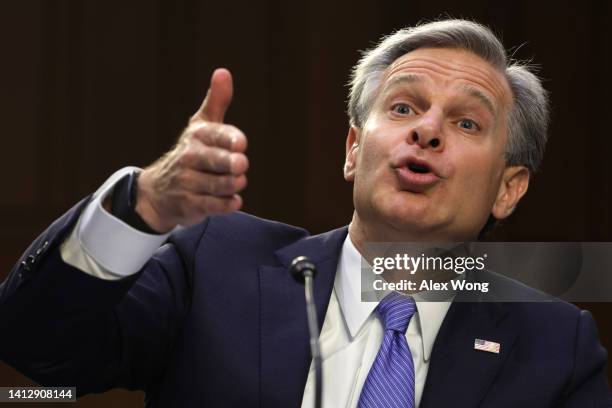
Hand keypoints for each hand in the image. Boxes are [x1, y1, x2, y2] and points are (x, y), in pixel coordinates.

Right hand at [136, 68, 248, 232]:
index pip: (216, 134)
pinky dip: (226, 204)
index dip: (230, 139)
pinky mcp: (190, 205)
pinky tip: (234, 201)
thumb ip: (217, 101)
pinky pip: (212, 205)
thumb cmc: (191, 153)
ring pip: (217, 185)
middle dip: (229, 163)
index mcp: (197, 136)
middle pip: (215, 160)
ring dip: (232, 184)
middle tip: (241, 164)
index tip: (241, 144)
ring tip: (238, 181)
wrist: (159, 191)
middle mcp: (190, 158)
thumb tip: (223, 72)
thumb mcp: (202, 126)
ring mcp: (188, 183)